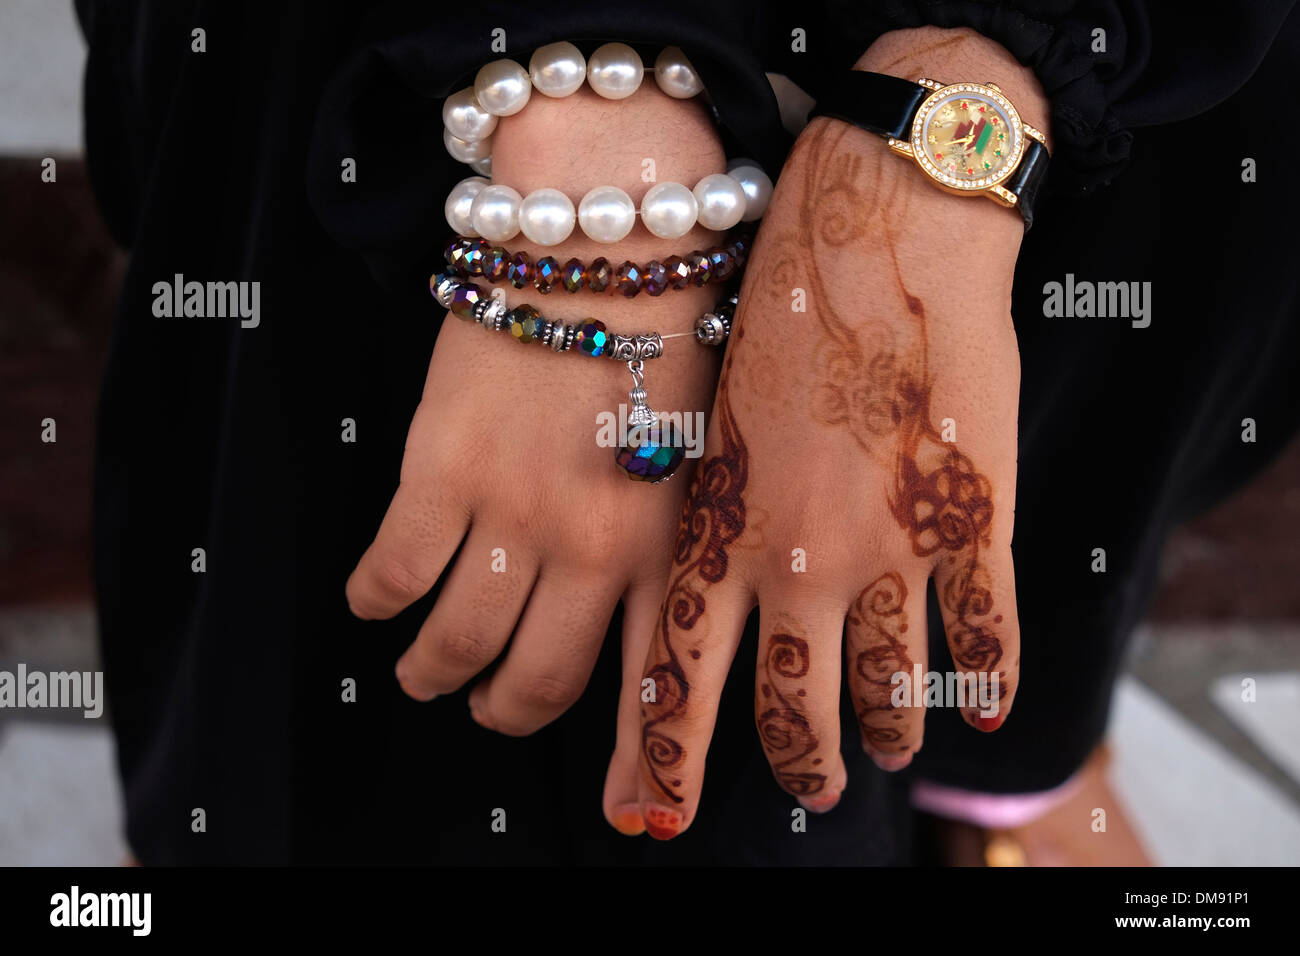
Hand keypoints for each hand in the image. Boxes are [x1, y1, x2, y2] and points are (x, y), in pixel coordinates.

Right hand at [344, 81, 726, 836]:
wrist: (612, 234)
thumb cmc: (674, 336)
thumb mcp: (702, 454)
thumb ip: (679, 542)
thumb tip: (649, 626)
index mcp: (673, 544)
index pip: (654, 687)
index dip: (641, 765)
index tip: (632, 814)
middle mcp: (596, 548)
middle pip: (535, 684)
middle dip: (503, 709)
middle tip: (486, 702)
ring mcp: (514, 514)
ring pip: (453, 646)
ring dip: (430, 671)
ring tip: (421, 669)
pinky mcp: (441, 470)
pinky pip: (390, 576)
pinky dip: (374, 601)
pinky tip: (373, 599)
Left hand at [615, 26, 1046, 837]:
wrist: (880, 230)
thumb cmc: (778, 312)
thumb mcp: (710, 423)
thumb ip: (708, 519)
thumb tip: (701, 596)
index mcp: (718, 531)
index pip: (677, 677)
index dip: (664, 758)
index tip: (655, 811)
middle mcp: (798, 559)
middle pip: (792, 710)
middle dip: (800, 764)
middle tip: (813, 787)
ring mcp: (892, 548)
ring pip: (892, 693)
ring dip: (890, 735)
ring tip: (891, 748)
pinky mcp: (974, 521)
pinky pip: (986, 641)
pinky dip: (986, 688)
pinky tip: (986, 708)